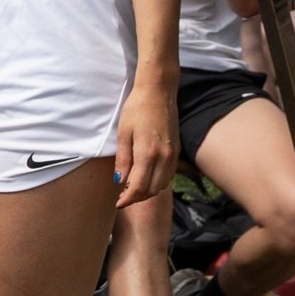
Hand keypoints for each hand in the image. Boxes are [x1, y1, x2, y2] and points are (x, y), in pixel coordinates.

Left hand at [114, 81, 177, 207]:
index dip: (128, 199)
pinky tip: (146, 179)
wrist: (158, 92)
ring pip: (163, 184)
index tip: (118, 203)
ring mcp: (173, 154)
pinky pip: (169, 174)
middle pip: (152, 190)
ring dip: (148, 191)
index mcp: (148, 153)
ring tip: (132, 190)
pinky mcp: (177, 150)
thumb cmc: (137, 109)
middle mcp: (165, 157)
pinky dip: (158, 182)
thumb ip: (123, 160)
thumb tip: (119, 181)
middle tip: (123, 198)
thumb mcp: (123, 134)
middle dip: (137, 198)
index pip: (139, 187)